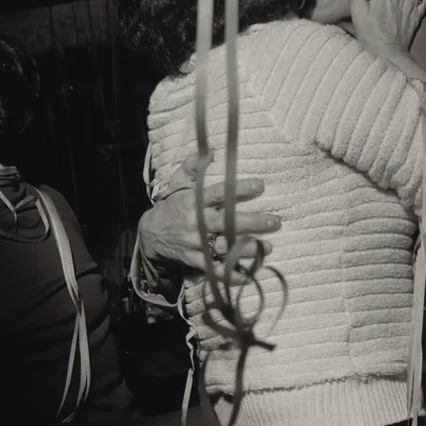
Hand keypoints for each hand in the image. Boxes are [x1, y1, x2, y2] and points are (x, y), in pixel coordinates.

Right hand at [139, 152, 279, 275]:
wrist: (150, 235)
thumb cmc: (171, 206)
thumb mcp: (178, 183)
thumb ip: (193, 166)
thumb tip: (211, 149)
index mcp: (194, 201)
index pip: (220, 193)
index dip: (240, 189)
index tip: (260, 186)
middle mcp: (196, 222)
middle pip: (227, 222)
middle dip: (252, 222)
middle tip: (275, 222)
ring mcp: (195, 243)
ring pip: (223, 247)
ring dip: (246, 249)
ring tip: (267, 248)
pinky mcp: (194, 260)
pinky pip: (214, 269)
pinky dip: (230, 275)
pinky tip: (248, 276)